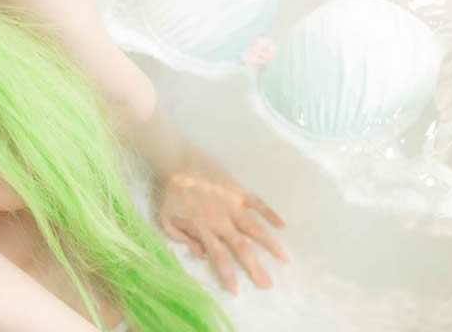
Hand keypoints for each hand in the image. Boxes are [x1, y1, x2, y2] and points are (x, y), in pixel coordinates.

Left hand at [156, 150, 287, 293]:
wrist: (177, 161)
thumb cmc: (170, 192)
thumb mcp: (166, 219)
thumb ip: (181, 237)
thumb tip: (199, 253)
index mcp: (204, 229)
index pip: (219, 257)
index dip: (228, 275)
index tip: (237, 291)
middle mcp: (222, 220)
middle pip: (241, 248)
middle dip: (255, 267)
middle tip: (267, 283)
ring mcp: (232, 204)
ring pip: (255, 228)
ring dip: (270, 244)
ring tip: (284, 258)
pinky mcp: (238, 190)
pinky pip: (257, 203)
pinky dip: (270, 213)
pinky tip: (282, 225)